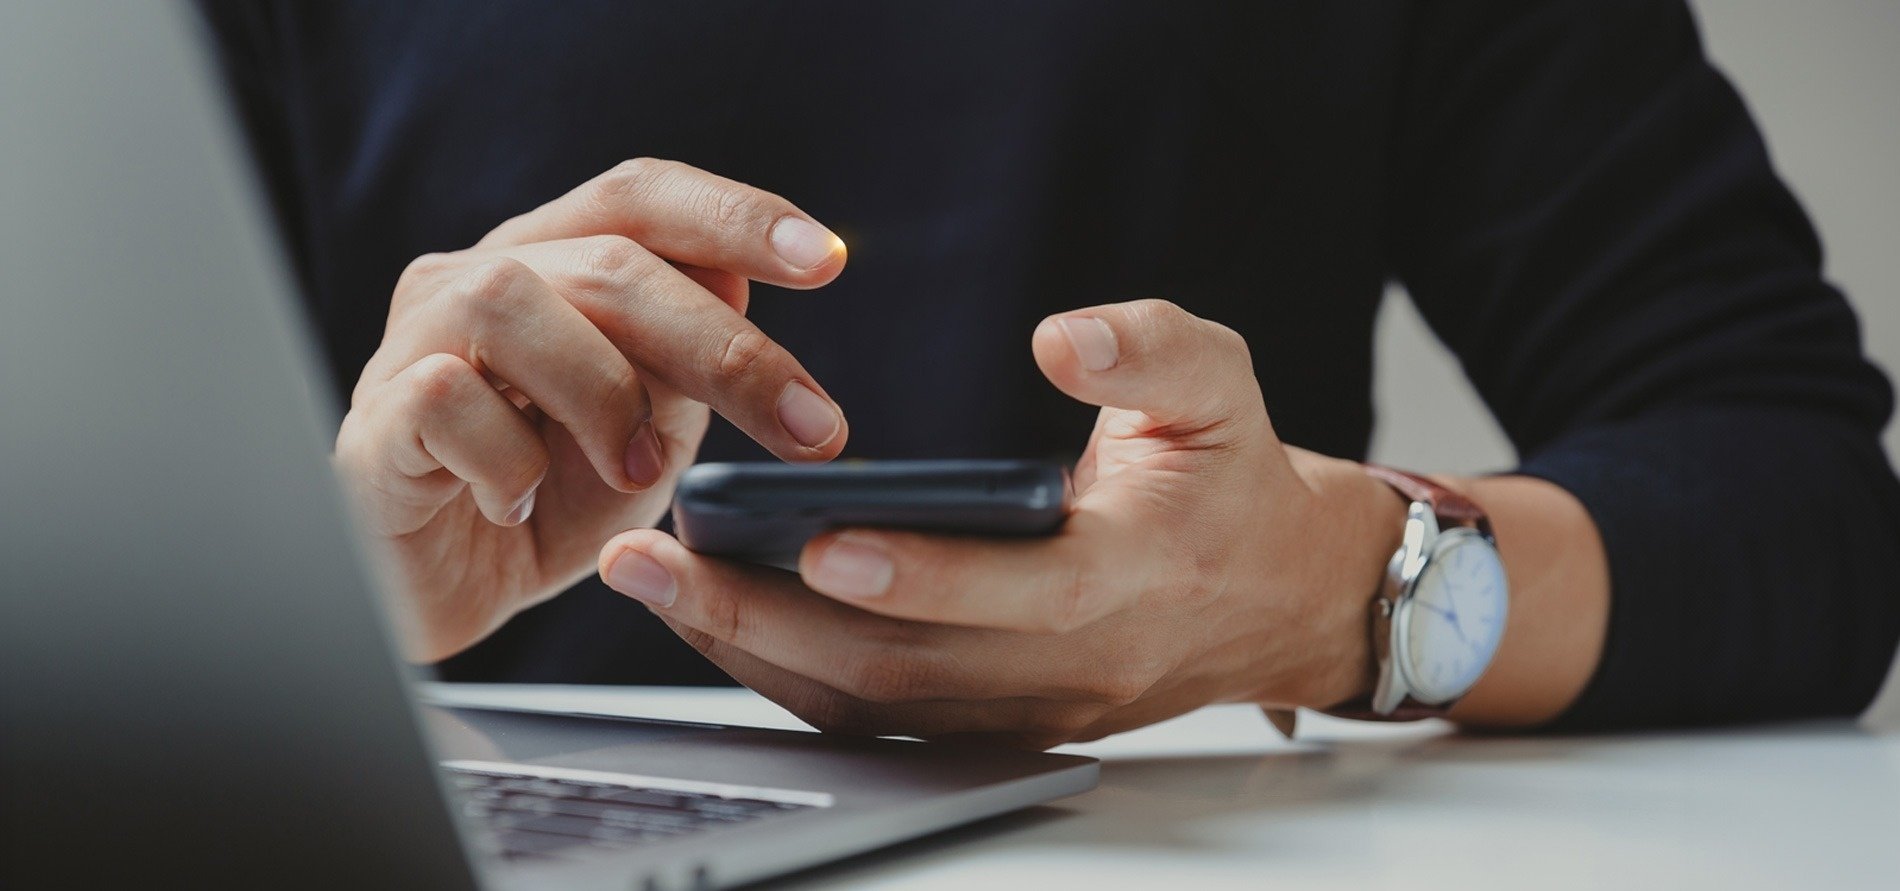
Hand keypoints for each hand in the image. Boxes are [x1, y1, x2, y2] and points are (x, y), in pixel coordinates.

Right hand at [335, 159, 850, 660]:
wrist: (444, 597)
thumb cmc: (548, 502)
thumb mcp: (648, 430)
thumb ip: (685, 361)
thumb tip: (738, 283)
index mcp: (551, 262)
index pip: (640, 197)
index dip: (734, 214)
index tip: (828, 261)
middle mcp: (474, 279)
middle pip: (606, 260)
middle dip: (722, 345)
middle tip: (808, 427)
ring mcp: (411, 343)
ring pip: (510, 299)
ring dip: (604, 391)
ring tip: (639, 471)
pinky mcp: (371, 422)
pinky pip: (443, 398)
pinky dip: (508, 460)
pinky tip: (524, 506)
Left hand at [599, 299, 1403, 748]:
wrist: (1272, 596)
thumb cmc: (1228, 479)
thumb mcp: (1221, 386)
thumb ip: (1151, 351)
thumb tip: (1064, 337)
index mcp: (1131, 577)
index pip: (1022, 595)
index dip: (924, 575)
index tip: (824, 541)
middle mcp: (1071, 665)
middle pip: (906, 666)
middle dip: (766, 619)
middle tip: (653, 562)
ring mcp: (1026, 708)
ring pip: (873, 703)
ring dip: (750, 649)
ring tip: (650, 583)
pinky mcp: (992, 721)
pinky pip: (875, 714)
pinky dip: (783, 674)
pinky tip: (710, 618)